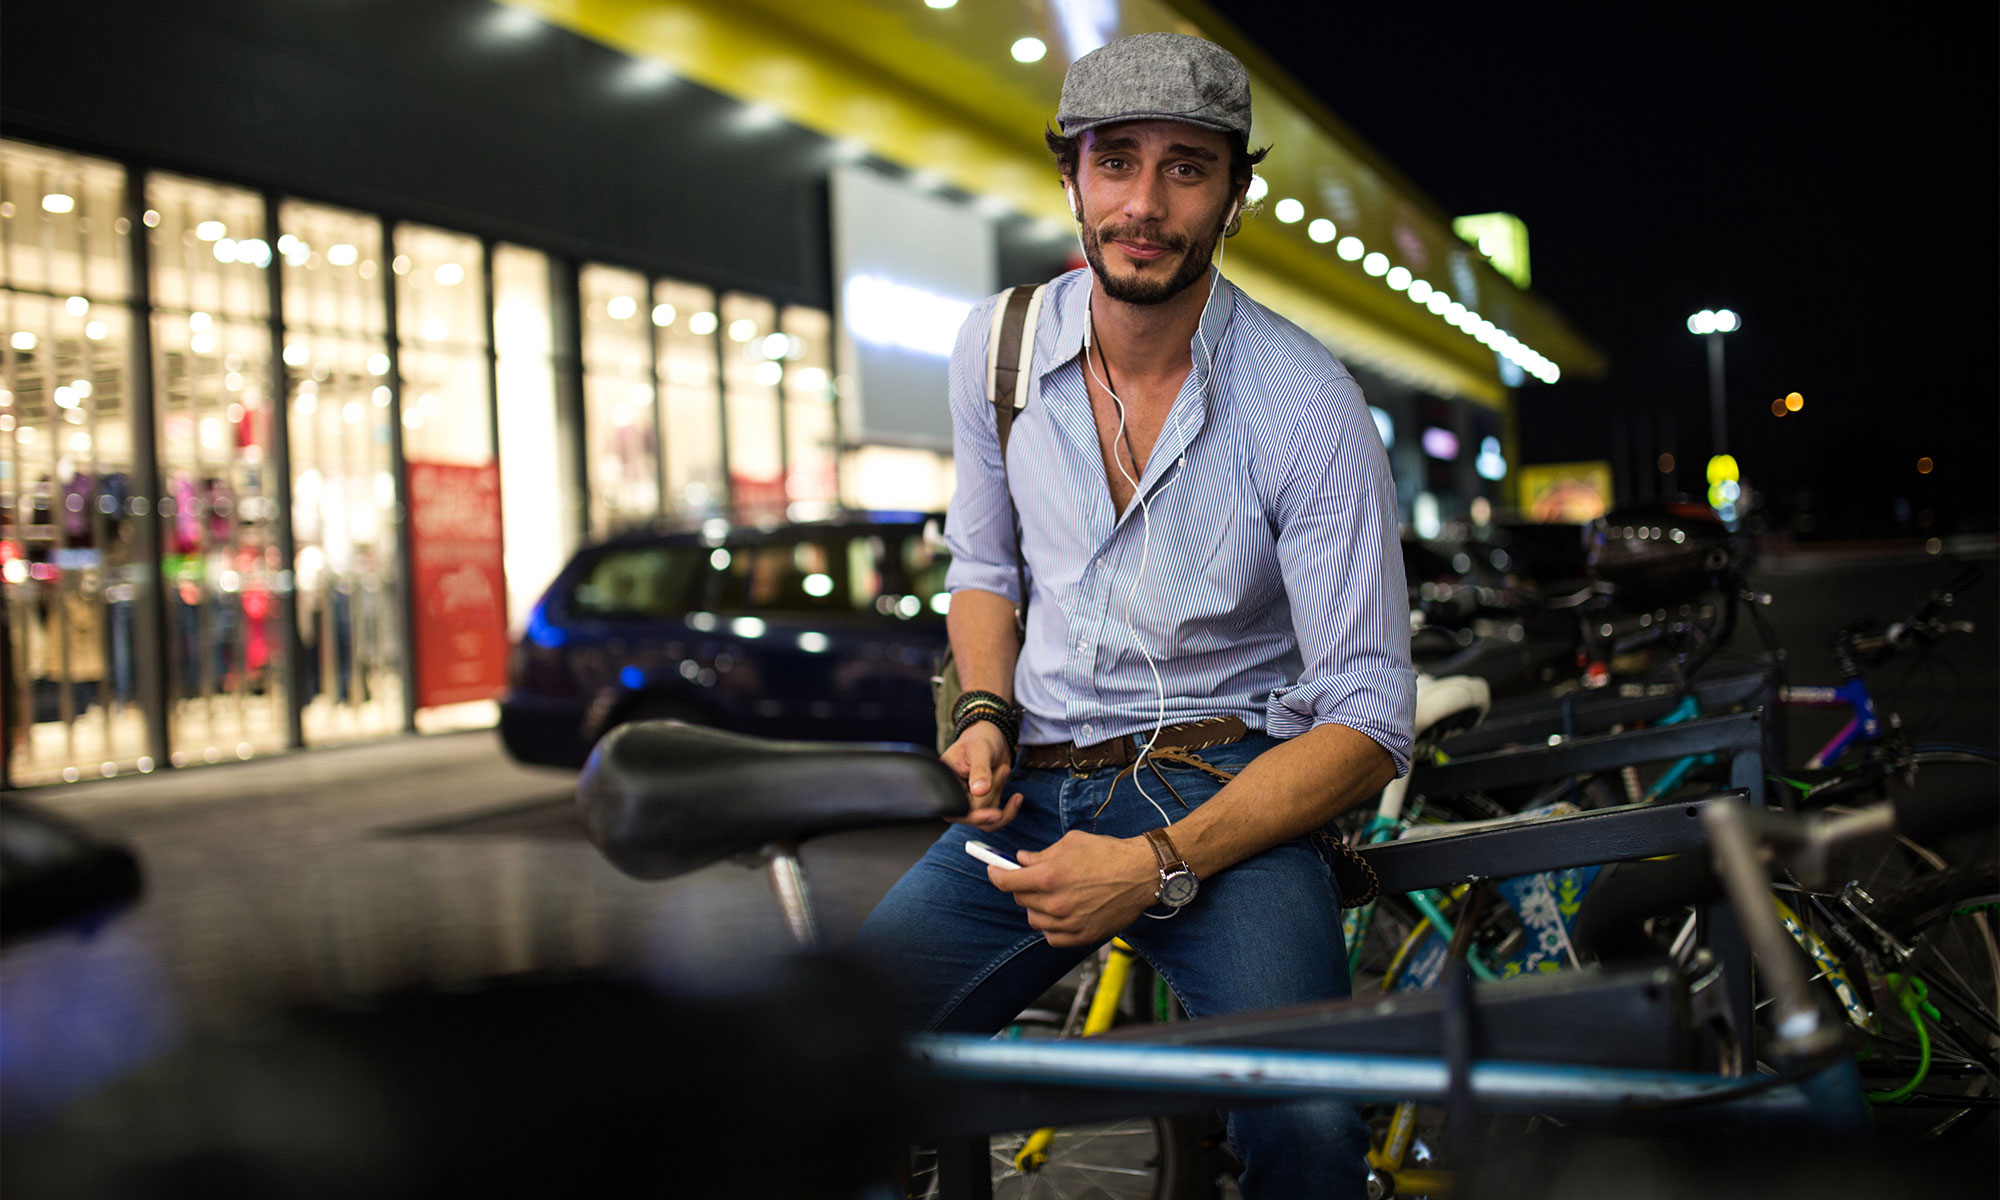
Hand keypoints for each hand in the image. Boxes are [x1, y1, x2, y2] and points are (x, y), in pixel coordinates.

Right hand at [941, 720, 1023, 830]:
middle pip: (973, 816)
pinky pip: (995, 819)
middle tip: (1002, 770)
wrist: (993, 736)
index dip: (975, 815)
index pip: (957, 808)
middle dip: (992, 794)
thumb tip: (979, 791)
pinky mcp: (982, 804)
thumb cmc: (981, 738)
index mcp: (946, 781)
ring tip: (1004, 771)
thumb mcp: (981, 750)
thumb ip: (980, 770)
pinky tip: (1016, 797)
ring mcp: (968, 801)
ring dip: (1000, 796)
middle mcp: (954, 795)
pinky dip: (1008, 810)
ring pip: (986, 821)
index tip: (996, 814)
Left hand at [991, 830, 1157, 947]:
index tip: (995, 870)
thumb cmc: (1109, 854)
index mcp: (1049, 876)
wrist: (1141, 873)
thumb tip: (1022, 860)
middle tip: (1033, 878)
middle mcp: (1056, 903)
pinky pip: (1052, 937)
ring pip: (1035, 920)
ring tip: (1052, 895)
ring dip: (1036, 907)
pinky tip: (1061, 914)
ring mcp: (1069, 923)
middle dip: (1022, 887)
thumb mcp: (1071, 843)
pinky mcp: (1083, 936)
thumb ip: (1042, 854)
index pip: (1007, 882)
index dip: (996, 874)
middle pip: (1021, 900)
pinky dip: (1051, 927)